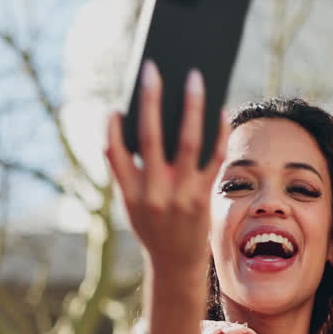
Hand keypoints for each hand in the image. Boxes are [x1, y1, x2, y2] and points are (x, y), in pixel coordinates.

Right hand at [104, 61, 229, 274]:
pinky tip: (220, 111)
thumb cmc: (152, 226)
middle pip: (151, 138)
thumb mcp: (131, 204)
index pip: (114, 154)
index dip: (112, 128)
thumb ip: (129, 171)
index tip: (114, 106)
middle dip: (151, 100)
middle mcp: (155, 193)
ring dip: (192, 107)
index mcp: (130, 193)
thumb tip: (134, 125)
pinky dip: (218, 132)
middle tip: (153, 70)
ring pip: (188, 142)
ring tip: (194, 79)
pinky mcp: (205, 196)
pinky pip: (214, 158)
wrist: (176, 263)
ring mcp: (182, 195)